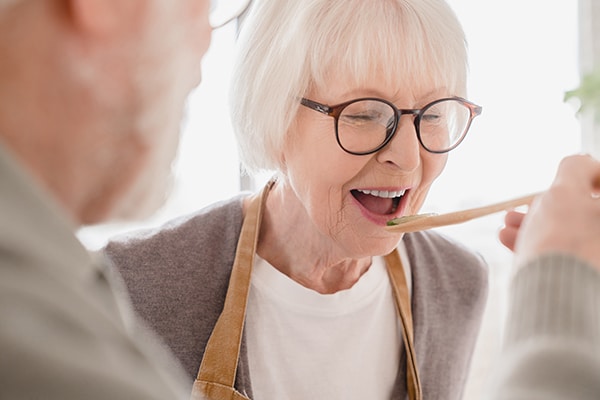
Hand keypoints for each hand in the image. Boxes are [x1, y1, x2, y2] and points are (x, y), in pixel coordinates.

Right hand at [504, 154, 599, 269]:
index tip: (563, 184)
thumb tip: (581, 163)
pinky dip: (540, 245)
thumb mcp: (564, 190)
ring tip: (508, 226)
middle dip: (549, 206)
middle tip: (526, 208)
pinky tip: (509, 240)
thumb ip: (574, 167)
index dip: (586, 177)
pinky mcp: (586, 277)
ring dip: (536, 225)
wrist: (554, 295)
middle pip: (586, 212)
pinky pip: (564, 255)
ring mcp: (597, 258)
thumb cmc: (562, 240)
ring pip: (571, 234)